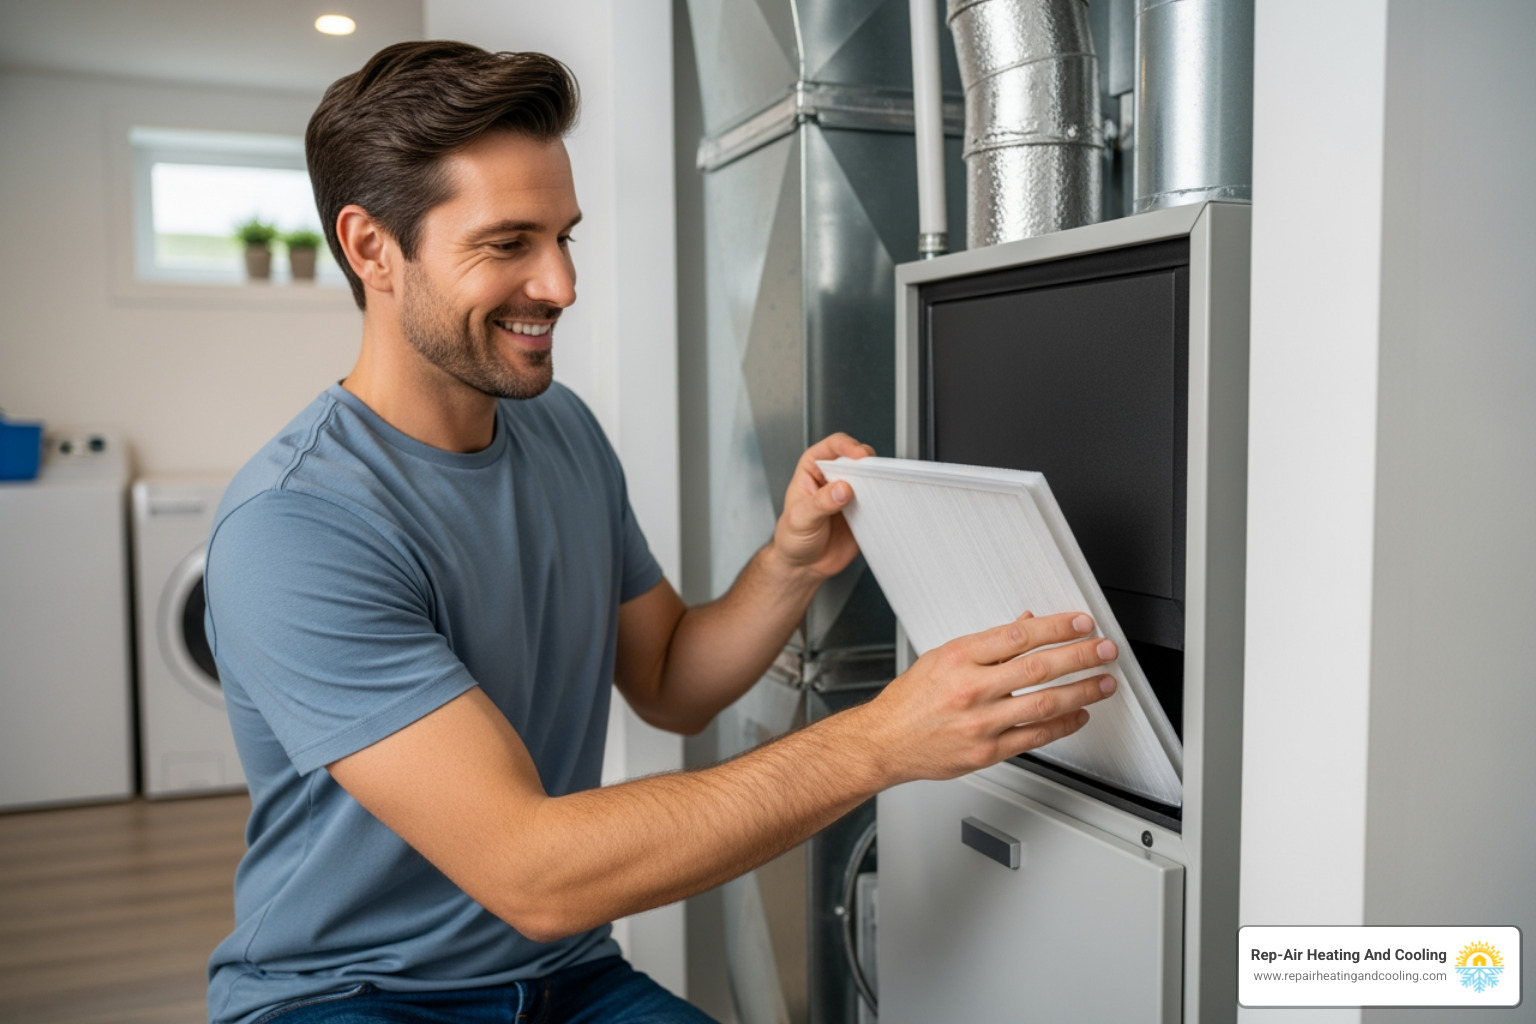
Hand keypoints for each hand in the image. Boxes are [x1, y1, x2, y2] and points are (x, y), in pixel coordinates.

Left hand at [770, 433, 874, 578]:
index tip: (858, 456)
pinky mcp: (863, 511)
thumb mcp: (800, 519)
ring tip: (877, 493)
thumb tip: (841, 489)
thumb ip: (820, 503)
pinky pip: (878, 501)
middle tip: (871, 477)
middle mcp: (833, 478)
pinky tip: (881, 508)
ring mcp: (850, 494)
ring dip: (877, 483)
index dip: (847, 446)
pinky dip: (883, 503)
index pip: (832, 447)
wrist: (802, 566)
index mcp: (813, 469)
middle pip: (857, 458)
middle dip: (867, 464)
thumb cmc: (792, 538)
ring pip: (871, 478)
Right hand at [851, 610, 1119, 783]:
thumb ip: (987, 644)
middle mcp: (971, 689)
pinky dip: (1062, 725)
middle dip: (1080, 656)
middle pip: (1038, 668)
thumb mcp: (943, 657)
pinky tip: (1079, 714)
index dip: (1056, 627)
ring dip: (1082, 691)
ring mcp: (980, 723)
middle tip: (1105, 650)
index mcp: (958, 657)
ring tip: (1104, 682)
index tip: (1082, 623)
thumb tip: (1024, 624)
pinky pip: (1035, 737)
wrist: (885, 742)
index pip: (1018, 636)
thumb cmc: (910, 700)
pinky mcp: (987, 751)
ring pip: (1043, 704)